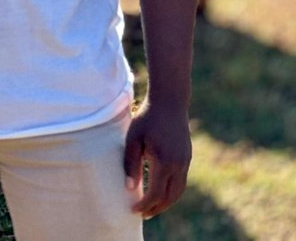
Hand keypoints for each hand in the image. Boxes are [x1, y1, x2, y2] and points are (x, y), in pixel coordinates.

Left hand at [123, 100, 191, 218]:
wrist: (170, 102)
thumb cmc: (146, 118)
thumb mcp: (133, 139)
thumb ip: (131, 163)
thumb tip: (129, 188)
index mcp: (164, 161)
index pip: (156, 193)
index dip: (145, 204)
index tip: (133, 210)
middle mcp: (178, 165)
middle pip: (170, 197)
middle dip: (156, 208)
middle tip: (142, 214)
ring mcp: (185, 161)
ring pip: (178, 191)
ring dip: (165, 202)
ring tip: (151, 207)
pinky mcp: (187, 157)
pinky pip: (180, 181)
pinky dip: (171, 191)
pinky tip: (160, 190)